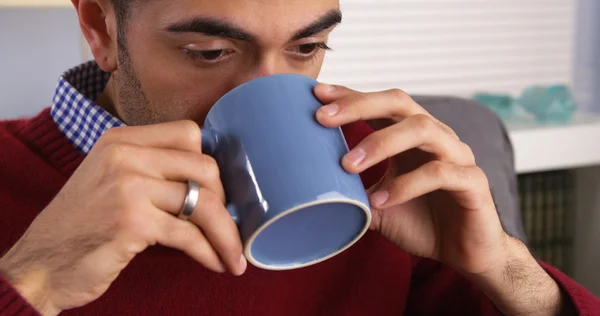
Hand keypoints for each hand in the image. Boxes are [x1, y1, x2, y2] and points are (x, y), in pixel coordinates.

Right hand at [0, 121, 245, 315]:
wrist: (40, 264)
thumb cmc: (84, 225)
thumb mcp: (111, 180)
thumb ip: (152, 169)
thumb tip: (213, 183)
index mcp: (122, 139)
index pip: (188, 133)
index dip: (211, 163)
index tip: (218, 191)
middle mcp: (124, 155)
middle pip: (204, 166)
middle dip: (224, 202)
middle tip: (224, 226)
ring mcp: (127, 186)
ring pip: (203, 201)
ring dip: (226, 233)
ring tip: (235, 256)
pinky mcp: (131, 222)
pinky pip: (189, 235)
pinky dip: (210, 251)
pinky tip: (216, 263)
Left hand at [313, 84, 569, 314]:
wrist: (463, 254)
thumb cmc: (421, 222)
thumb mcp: (376, 206)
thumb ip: (350, 194)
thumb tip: (307, 192)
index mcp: (411, 137)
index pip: (381, 104)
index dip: (351, 95)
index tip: (317, 94)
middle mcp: (436, 137)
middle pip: (400, 103)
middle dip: (359, 105)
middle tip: (322, 118)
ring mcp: (457, 156)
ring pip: (423, 129)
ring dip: (380, 144)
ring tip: (347, 166)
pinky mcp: (473, 182)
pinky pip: (440, 173)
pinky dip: (406, 185)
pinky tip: (380, 201)